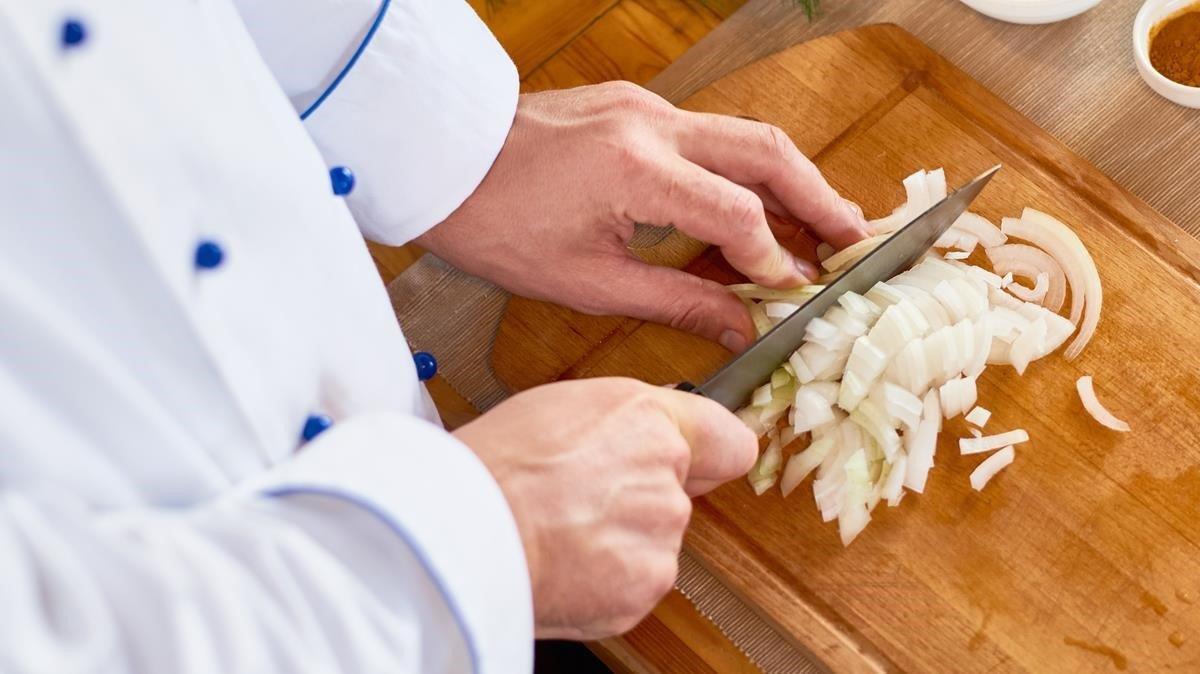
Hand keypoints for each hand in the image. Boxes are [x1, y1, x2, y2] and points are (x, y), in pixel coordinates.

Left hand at [419, 81, 869, 353]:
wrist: (439, 158)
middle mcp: (652, 124)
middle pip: (765, 151)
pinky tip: (754, 210)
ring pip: (744, 136)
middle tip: (855, 238)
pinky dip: (743, 172)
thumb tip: (737, 325)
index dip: (773, 255)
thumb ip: (672, 300)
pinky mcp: (634, 108)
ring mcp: (644, 107)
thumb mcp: (582, 280)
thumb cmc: (494, 224)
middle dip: (817, 196)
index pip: (737, 210)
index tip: (793, 291)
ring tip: (822, 225)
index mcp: (635, 169)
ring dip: (789, 179)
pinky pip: (708, 138)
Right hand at [452, 377, 756, 638]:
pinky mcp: (645, 584)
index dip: (711, 455)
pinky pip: (637, 582)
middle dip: (642, 501)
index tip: (701, 463)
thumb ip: (622, 422)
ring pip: (655, 540)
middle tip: (582, 501)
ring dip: (622, 543)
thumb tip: (647, 434)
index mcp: (648, 419)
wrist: (464, 531)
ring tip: (563, 533)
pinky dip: (608, 581)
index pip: (729, 441)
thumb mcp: (560, 407)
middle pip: (680, 494)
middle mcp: (666, 474)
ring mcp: (660, 534)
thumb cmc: (494, 464)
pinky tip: (566, 563)